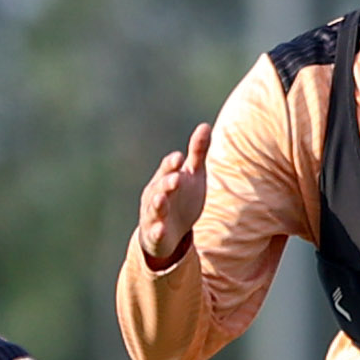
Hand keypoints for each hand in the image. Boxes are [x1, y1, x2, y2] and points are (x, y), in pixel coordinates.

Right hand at [137, 124, 212, 268]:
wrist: (169, 232)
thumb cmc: (182, 198)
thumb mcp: (193, 175)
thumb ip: (197, 152)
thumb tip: (205, 125)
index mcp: (165, 178)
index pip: (167, 168)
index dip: (172, 164)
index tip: (179, 157)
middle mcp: (156, 194)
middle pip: (160, 187)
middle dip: (167, 183)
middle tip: (176, 179)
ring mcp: (154, 215)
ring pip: (154, 208)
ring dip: (158, 204)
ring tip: (161, 200)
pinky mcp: (155, 235)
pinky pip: (155, 233)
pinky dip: (157, 231)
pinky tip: (160, 230)